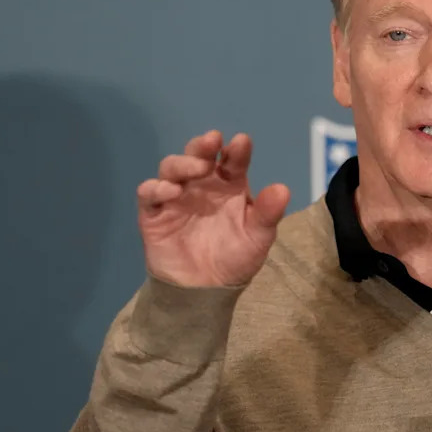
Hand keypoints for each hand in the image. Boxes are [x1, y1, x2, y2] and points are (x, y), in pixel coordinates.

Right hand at [136, 130, 290, 286]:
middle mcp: (202, 184)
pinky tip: (171, 190)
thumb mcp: (258, 236)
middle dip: (203, 145)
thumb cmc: (236, 257)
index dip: (237, 150)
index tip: (241, 142)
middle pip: (198, 154)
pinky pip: (148, 194)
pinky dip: (156, 188)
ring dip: (183, 162)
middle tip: (212, 141)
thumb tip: (283, 189)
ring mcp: (176, 196)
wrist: (207, 291)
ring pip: (172, 167)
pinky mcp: (154, 213)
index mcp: (229, 185)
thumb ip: (268, 213)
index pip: (233, 160)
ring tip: (198, 169)